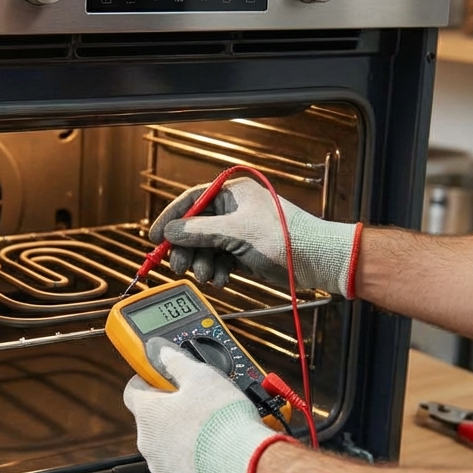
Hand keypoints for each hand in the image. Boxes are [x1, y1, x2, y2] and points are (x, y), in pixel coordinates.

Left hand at [122, 342, 280, 472]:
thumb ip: (177, 361)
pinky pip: (181, 467)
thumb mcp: (202, 376)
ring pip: (166, 445)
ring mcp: (160, 466)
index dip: (148, 380)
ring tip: (211, 429)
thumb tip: (160, 350)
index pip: (133, 390)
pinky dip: (193, 460)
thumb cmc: (222, 420)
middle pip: (152, 419)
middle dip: (172, 410)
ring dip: (182, 436)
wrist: (243, 465)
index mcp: (147, 412)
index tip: (163, 377)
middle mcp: (147, 441)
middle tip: (198, 403)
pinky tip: (214, 452)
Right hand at [149, 178, 360, 296]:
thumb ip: (199, 232)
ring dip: (202, 263)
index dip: (171, 218)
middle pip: (194, 227)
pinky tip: (221, 279)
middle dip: (187, 249)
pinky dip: (216, 270)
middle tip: (180, 266)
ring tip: (207, 276)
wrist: (318, 261)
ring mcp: (239, 231)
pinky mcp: (245, 251)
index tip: (155, 237)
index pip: (191, 200)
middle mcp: (234, 209)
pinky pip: (219, 259)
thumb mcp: (237, 233)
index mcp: (232, 193)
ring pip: (206, 247)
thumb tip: (170, 231)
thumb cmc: (286, 239)